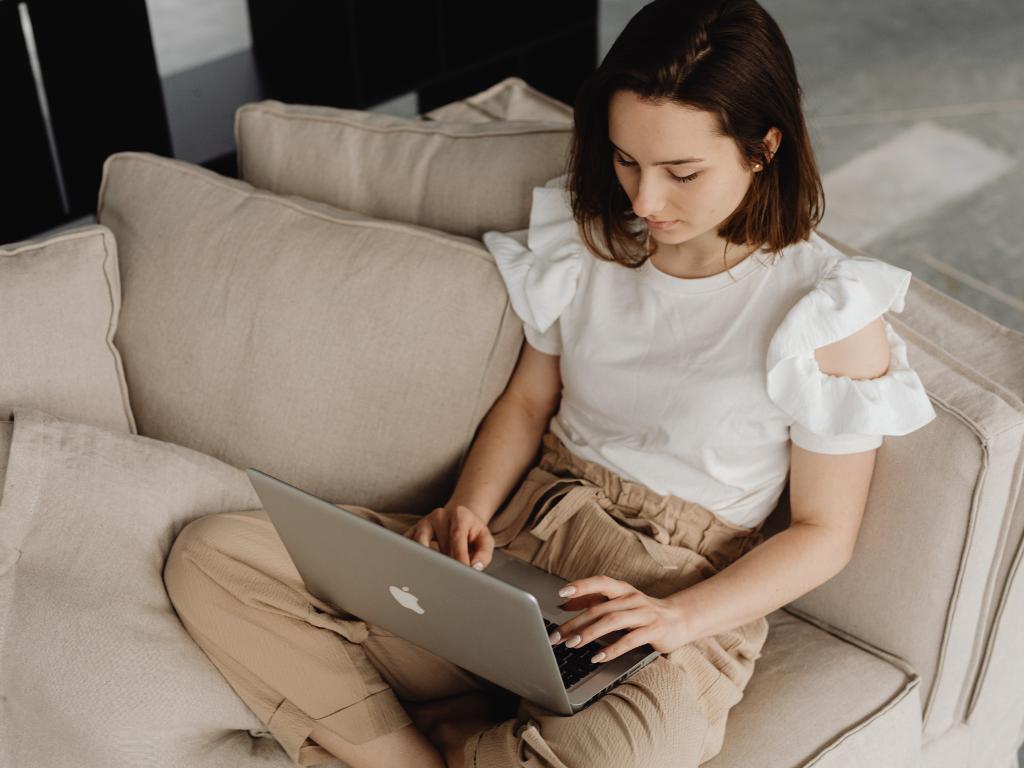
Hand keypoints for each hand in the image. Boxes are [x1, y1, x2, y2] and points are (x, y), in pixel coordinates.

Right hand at [402, 504, 494, 570]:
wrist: (459, 518)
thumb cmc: (472, 533)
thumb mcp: (485, 540)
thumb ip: (484, 554)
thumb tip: (475, 568)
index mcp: (459, 515)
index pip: (457, 537)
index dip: (459, 557)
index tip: (462, 574)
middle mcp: (439, 515)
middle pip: (438, 544)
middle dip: (445, 563)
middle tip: (449, 581)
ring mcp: (423, 522)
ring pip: (419, 544)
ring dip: (428, 562)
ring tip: (434, 577)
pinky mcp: (412, 531)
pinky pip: (406, 546)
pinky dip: (410, 559)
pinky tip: (416, 571)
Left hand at [549, 576, 691, 663]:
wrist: (680, 619)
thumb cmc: (643, 612)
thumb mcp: (618, 604)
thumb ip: (593, 602)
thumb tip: (564, 604)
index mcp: (622, 589)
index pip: (600, 582)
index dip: (581, 585)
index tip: (561, 592)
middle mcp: (632, 598)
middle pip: (600, 608)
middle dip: (575, 623)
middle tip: (557, 636)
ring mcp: (644, 613)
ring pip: (612, 621)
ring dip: (590, 633)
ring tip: (573, 644)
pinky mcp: (654, 630)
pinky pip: (629, 640)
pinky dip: (612, 649)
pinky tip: (597, 657)